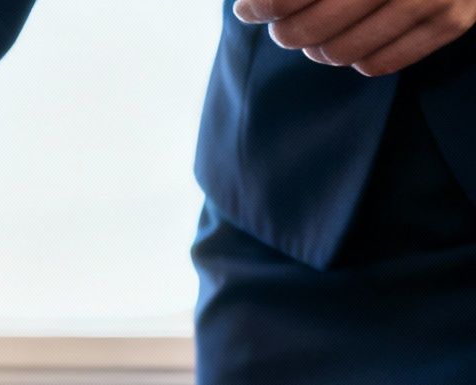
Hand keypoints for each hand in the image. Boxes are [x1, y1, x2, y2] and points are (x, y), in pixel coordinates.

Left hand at [237, 0, 475, 74]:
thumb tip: (248, 3)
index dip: (265, 5)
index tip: (247, 10)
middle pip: (312, 28)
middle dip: (286, 32)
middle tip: (283, 27)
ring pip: (340, 52)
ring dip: (317, 50)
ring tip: (316, 35)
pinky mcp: (451, 21)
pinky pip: (378, 64)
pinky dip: (356, 58)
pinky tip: (355, 38)